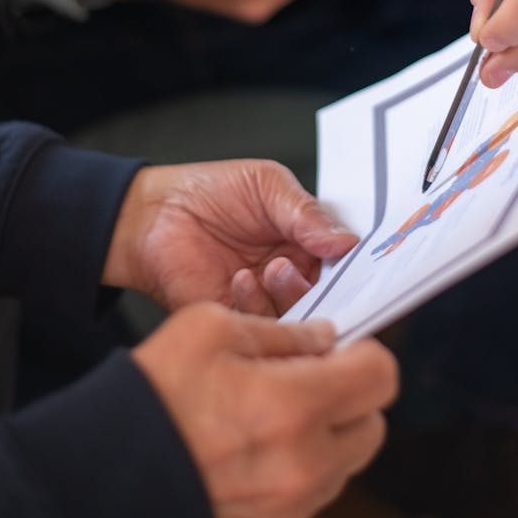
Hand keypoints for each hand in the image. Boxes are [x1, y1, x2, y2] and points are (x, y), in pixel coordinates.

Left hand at [104, 159, 358, 314]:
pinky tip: (240, 279)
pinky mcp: (237, 320)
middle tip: (298, 266)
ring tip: (269, 268)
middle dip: (325, 289)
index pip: (346, 263)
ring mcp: (266, 301)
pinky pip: (261, 330)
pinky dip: (256, 307)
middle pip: (331, 298)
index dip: (358, 268)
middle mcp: (294, 277)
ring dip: (289, 296)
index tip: (362, 266)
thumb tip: (348, 241)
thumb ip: (306, 214)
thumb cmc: (211, 191)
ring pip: (300, 318)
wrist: (154, 213)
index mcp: (309, 243)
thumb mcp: (267, 186)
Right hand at [132, 304, 397, 517]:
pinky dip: (297, 472)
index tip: (338, 350)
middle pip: (373, 424)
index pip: (381, 376)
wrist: (101, 485)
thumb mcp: (210, 328)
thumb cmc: (152, 398)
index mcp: (296, 405)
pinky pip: (312, 497)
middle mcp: (305, 464)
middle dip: (349, 397)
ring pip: (345, 463)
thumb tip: (324, 339)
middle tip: (305, 382)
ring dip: (325, 436)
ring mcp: (293, 508)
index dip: (364, 354)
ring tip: (269, 419)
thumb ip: (281, 330)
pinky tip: (252, 455)